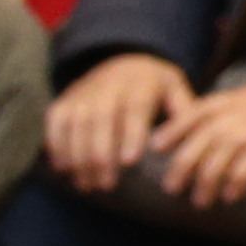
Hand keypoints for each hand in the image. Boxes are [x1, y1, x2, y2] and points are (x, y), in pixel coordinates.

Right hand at [43, 50, 193, 193]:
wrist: (124, 60)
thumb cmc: (154, 86)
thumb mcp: (175, 90)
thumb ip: (183, 113)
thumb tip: (189, 141)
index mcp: (141, 83)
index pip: (134, 108)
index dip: (130, 134)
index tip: (130, 162)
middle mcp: (109, 85)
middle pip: (100, 118)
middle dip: (100, 154)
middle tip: (106, 185)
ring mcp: (84, 91)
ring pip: (76, 122)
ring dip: (78, 156)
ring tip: (86, 185)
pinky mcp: (66, 98)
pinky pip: (56, 119)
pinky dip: (56, 143)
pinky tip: (63, 168)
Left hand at [157, 65, 245, 206]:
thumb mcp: (243, 100)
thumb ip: (218, 116)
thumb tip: (188, 143)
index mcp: (225, 102)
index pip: (191, 115)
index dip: (172, 132)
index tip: (154, 149)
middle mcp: (236, 114)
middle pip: (201, 140)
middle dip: (183, 166)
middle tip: (171, 189)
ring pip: (222, 155)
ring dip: (207, 180)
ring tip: (200, 202)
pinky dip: (238, 180)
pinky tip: (230, 197)